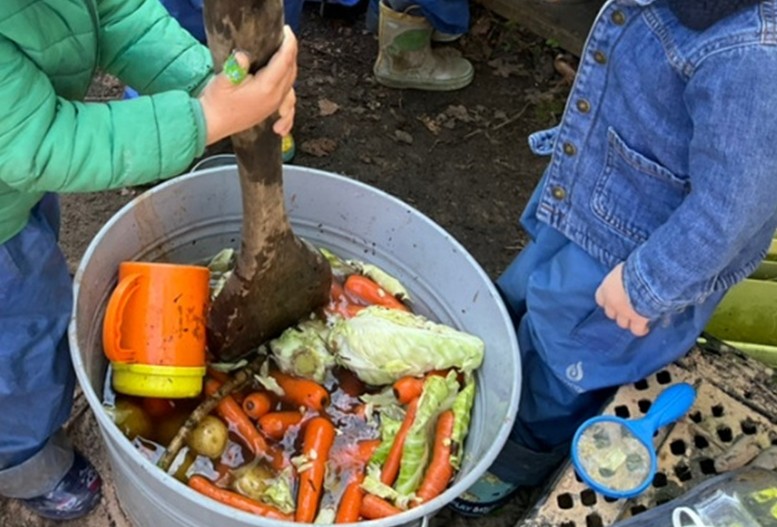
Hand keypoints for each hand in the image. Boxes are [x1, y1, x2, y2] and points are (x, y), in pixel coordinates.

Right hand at [199, 25, 297, 144]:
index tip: (287, 31)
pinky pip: (288, 100)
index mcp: (265, 88)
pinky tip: (287, 85)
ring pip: (290, 83)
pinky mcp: (269, 110)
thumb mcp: (223, 81)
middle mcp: (274, 98)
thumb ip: (236, 66)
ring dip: (290, 67)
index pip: (284, 61)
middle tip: (285, 37)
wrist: (211, 124)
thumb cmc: (216, 103)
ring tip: (285, 53)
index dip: (288, 44)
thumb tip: (244, 55)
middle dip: (291, 52)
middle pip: (291, 70)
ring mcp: (273, 105)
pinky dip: (290, 88)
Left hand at [594, 263, 649, 336]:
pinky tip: (645, 328)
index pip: (600, 298)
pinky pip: (637, 330)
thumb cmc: (637, 267)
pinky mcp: (637, 320)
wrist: (648, 278)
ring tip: (636, 318)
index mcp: (607, 288)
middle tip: (626, 308)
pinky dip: (641, 330)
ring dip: (628, 321)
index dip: (607, 300)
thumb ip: (622, 277)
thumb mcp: (624, 268)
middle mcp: (612, 302)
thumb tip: (627, 275)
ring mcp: (624, 313)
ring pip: (622, 323)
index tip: (613, 299)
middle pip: (610, 313)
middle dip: (617, 312)